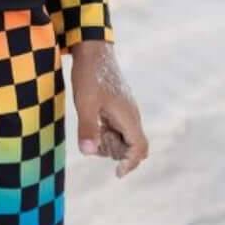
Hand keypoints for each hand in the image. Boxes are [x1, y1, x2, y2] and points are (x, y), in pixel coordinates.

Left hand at [67, 40, 148, 177]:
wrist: (93, 51)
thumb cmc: (89, 75)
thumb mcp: (85, 103)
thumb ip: (88, 128)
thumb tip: (88, 153)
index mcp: (128, 116)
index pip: (139, 148)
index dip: (130, 163)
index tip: (116, 173)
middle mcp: (131, 115)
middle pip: (132, 148)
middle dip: (115, 151)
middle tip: (96, 135)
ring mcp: (126, 112)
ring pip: (123, 139)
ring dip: (109, 142)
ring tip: (93, 123)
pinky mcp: (118, 108)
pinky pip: (117, 129)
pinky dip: (106, 132)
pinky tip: (94, 119)